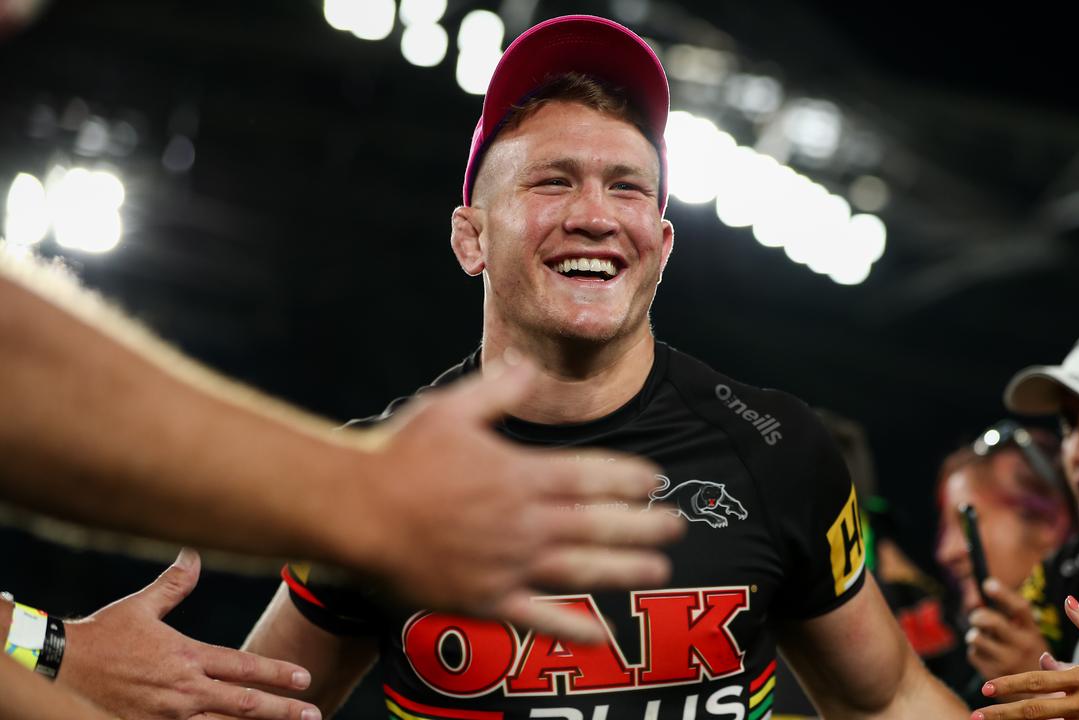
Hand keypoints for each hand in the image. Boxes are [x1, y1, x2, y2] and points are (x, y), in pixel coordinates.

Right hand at [59, 549, 321, 719]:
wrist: (58, 668)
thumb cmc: (101, 636)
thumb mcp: (140, 606)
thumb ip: (173, 584)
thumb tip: (193, 554)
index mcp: (186, 657)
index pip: (243, 667)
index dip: (277, 673)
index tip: (305, 678)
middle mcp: (183, 690)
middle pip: (243, 705)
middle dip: (281, 710)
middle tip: (313, 714)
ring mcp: (167, 716)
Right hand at [345, 358, 684, 643]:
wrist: (355, 513)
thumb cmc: (398, 456)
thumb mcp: (450, 408)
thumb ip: (498, 390)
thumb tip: (529, 367)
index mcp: (522, 474)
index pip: (592, 475)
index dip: (629, 478)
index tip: (655, 480)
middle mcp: (525, 521)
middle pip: (599, 523)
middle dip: (643, 524)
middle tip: (676, 526)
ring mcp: (508, 563)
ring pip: (582, 568)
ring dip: (624, 569)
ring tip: (657, 569)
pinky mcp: (485, 598)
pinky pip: (538, 618)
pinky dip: (572, 627)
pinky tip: (603, 636)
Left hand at [966, 578, 1050, 682]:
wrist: (1038, 698)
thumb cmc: (1030, 660)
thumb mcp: (1032, 639)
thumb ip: (1014, 621)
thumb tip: (987, 590)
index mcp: (1033, 634)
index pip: (1020, 608)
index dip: (1003, 594)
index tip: (987, 583)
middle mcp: (1022, 647)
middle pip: (992, 621)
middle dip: (978, 615)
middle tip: (975, 617)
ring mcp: (1007, 662)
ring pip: (977, 638)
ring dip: (974, 635)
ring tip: (980, 638)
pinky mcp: (993, 676)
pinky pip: (973, 655)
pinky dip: (975, 652)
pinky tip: (986, 656)